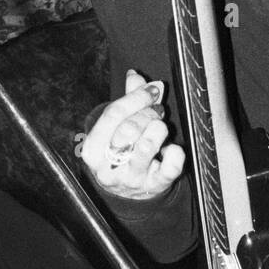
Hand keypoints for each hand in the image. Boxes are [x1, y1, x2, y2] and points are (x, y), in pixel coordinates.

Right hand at [80, 70, 184, 199]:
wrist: (127, 194)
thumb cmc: (121, 152)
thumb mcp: (116, 128)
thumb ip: (127, 101)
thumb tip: (135, 75)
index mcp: (92, 149)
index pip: (113, 114)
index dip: (135, 98)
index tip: (151, 90)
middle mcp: (107, 167)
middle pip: (128, 129)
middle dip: (148, 113)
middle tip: (157, 111)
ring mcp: (130, 179)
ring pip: (146, 147)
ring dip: (158, 130)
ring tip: (160, 128)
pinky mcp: (153, 187)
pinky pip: (169, 167)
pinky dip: (175, 153)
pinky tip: (171, 149)